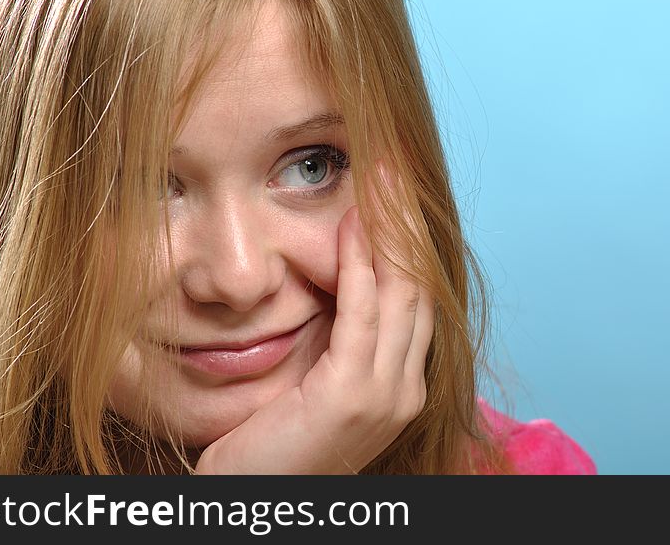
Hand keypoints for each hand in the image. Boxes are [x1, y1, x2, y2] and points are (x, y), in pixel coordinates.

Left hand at [195, 187, 432, 473]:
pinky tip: (352, 224)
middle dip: (406, 222)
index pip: (414, 295)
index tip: (393, 190)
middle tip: (392, 166)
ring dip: (389, 228)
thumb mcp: (313, 382)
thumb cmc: (271, 444)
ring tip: (379, 176)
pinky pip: (361, 314)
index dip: (407, 240)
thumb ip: (335, 338)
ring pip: (399, 291)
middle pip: (418, 284)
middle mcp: (405, 386)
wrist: (251, 503)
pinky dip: (360, 264)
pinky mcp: (353, 397)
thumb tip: (330, 279)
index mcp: (400, 382)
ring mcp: (387, 395)